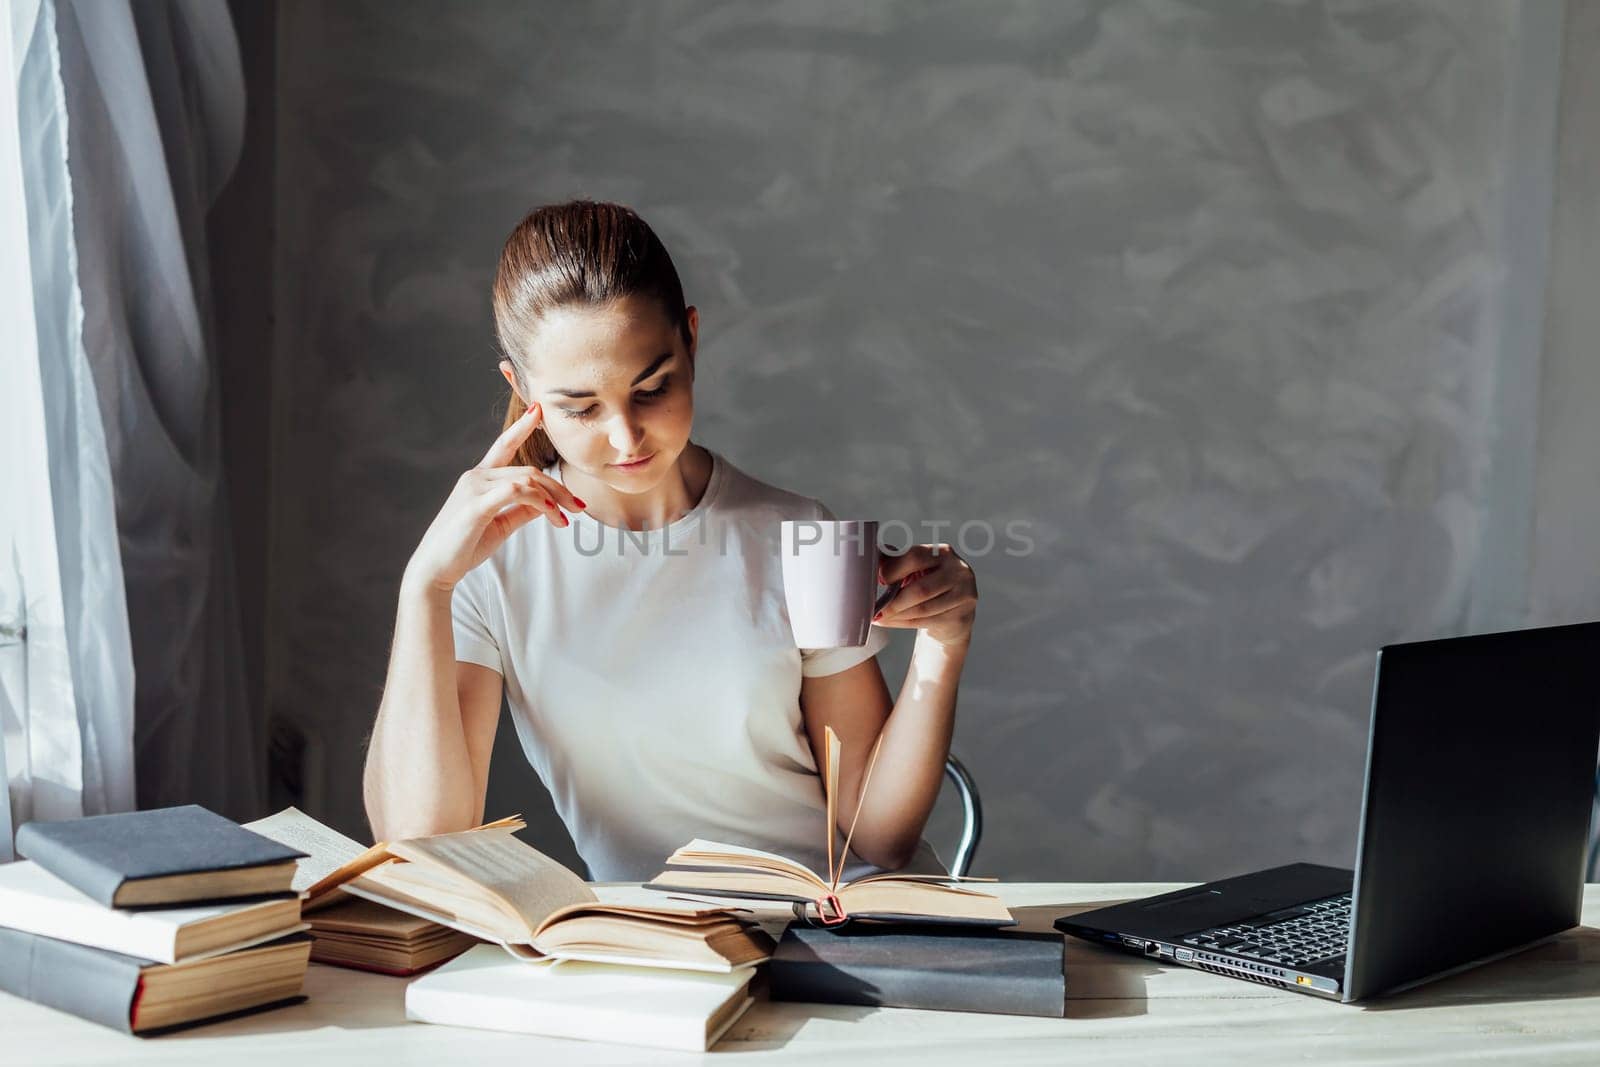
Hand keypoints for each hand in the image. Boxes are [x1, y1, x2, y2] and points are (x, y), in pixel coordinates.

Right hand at [403, 403, 585, 594]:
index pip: (504, 445)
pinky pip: (517, 491)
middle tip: (579, 506)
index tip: (538, 409)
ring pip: (527, 479)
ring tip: (567, 518)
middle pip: (529, 470)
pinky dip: (541, 502)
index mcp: (480, 478)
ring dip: (553, 498)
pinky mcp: (477, 503)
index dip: (521, 426)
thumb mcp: (500, 524)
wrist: (436, 569)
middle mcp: (476, 476)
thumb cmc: (464, 547)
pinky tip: (553, 516)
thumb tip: (547, 503)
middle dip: (558, 487)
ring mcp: (475, 487)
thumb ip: (522, 510)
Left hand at [873, 544, 976, 649]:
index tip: (879, 580)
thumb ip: (895, 560)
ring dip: (897, 615)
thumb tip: (870, 553)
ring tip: (879, 617)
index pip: (916, 557)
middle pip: (921, 589)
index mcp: (943, 552)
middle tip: (876, 608)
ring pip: (923, 609)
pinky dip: (903, 623)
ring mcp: (964, 594)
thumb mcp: (915, 569)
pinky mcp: (962, 616)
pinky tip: (890, 622)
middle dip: (894, 601)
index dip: (894, 569)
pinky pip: (927, 622)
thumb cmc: (930, 585)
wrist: (954, 612)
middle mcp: (958, 571)